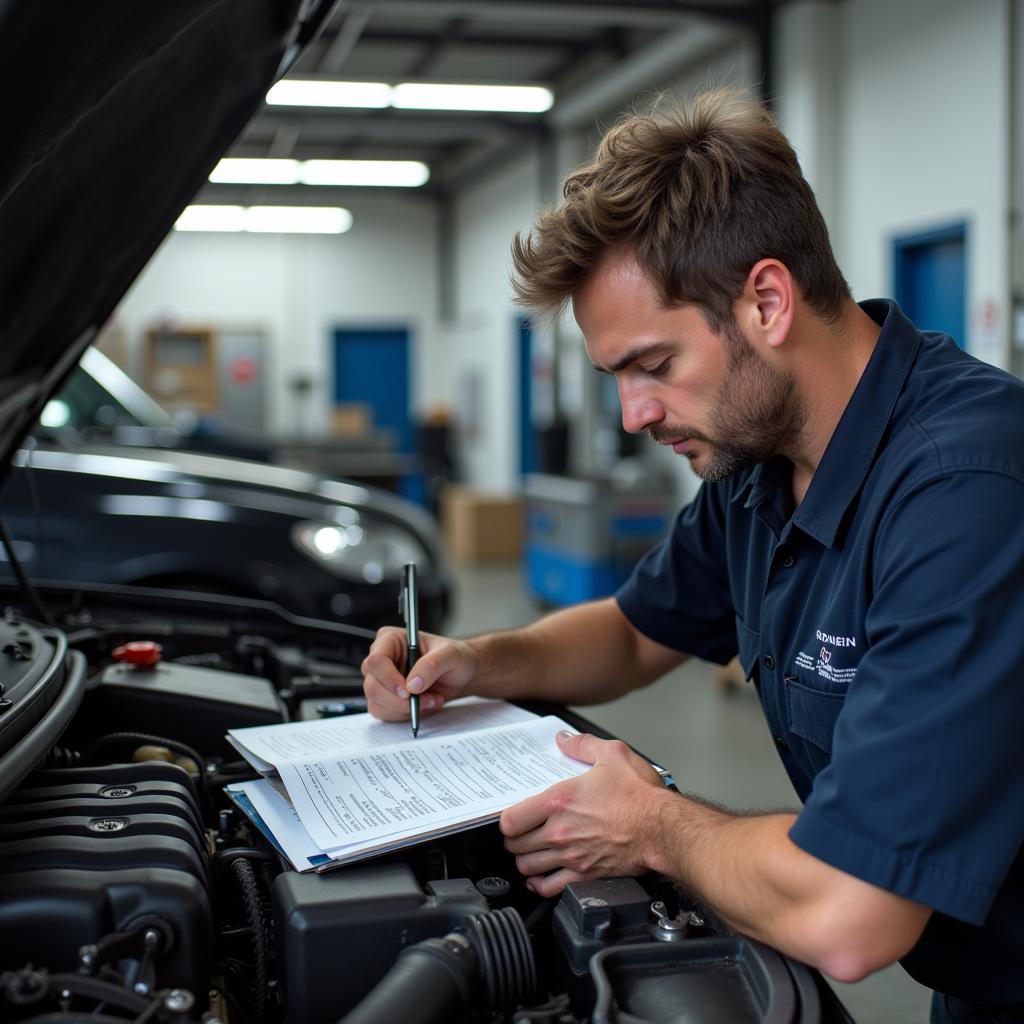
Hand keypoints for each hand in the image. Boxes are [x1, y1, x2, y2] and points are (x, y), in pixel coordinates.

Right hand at [361, 626, 477, 720]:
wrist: (461, 674)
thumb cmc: (455, 657)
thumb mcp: (450, 654)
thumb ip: (431, 665)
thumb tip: (412, 683)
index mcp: (390, 640)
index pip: (376, 660)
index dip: (388, 678)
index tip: (407, 691)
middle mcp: (382, 659)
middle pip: (372, 685)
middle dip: (399, 699)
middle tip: (425, 699)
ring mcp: (382, 680)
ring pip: (376, 702)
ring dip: (405, 709)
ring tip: (431, 699)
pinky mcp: (385, 697)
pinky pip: (383, 713)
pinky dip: (404, 715)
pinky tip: (423, 705)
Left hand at [499, 732, 670, 896]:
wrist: (663, 828)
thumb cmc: (640, 795)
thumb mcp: (612, 754)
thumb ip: (583, 745)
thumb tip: (565, 739)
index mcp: (559, 802)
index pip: (511, 820)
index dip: (507, 820)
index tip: (513, 818)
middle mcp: (560, 832)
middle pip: (516, 845)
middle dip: (515, 840)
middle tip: (521, 834)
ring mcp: (571, 856)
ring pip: (528, 867)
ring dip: (525, 860)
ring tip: (529, 853)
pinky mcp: (585, 875)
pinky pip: (550, 888)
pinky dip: (540, 885)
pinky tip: (541, 878)